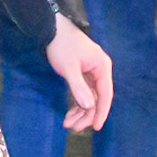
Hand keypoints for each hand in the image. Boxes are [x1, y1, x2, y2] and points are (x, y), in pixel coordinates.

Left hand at [45, 14, 112, 131]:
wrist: (51, 28)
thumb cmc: (62, 45)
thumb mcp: (69, 68)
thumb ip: (79, 87)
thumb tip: (90, 107)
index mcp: (102, 67)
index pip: (105, 94)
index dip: (101, 112)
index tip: (95, 127)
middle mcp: (100, 70)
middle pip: (97, 98)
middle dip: (86, 114)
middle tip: (73, 128)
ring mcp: (91, 72)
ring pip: (89, 97)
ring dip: (80, 111)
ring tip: (67, 124)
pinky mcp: (82, 73)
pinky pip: (83, 92)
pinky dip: (76, 103)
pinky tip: (69, 114)